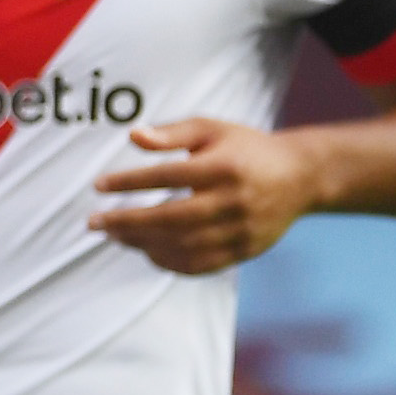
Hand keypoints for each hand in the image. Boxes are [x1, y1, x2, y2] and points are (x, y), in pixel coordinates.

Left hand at [89, 117, 325, 270]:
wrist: (300, 176)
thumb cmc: (245, 149)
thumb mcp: (213, 130)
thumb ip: (173, 133)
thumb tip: (133, 136)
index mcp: (224, 166)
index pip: (167, 176)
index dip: (129, 182)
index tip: (99, 186)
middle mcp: (233, 200)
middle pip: (170, 217)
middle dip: (127, 222)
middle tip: (95, 223)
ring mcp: (240, 230)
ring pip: (182, 245)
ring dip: (142, 243)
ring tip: (114, 236)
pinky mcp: (245, 250)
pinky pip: (200, 265)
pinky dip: (169, 262)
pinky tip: (146, 251)